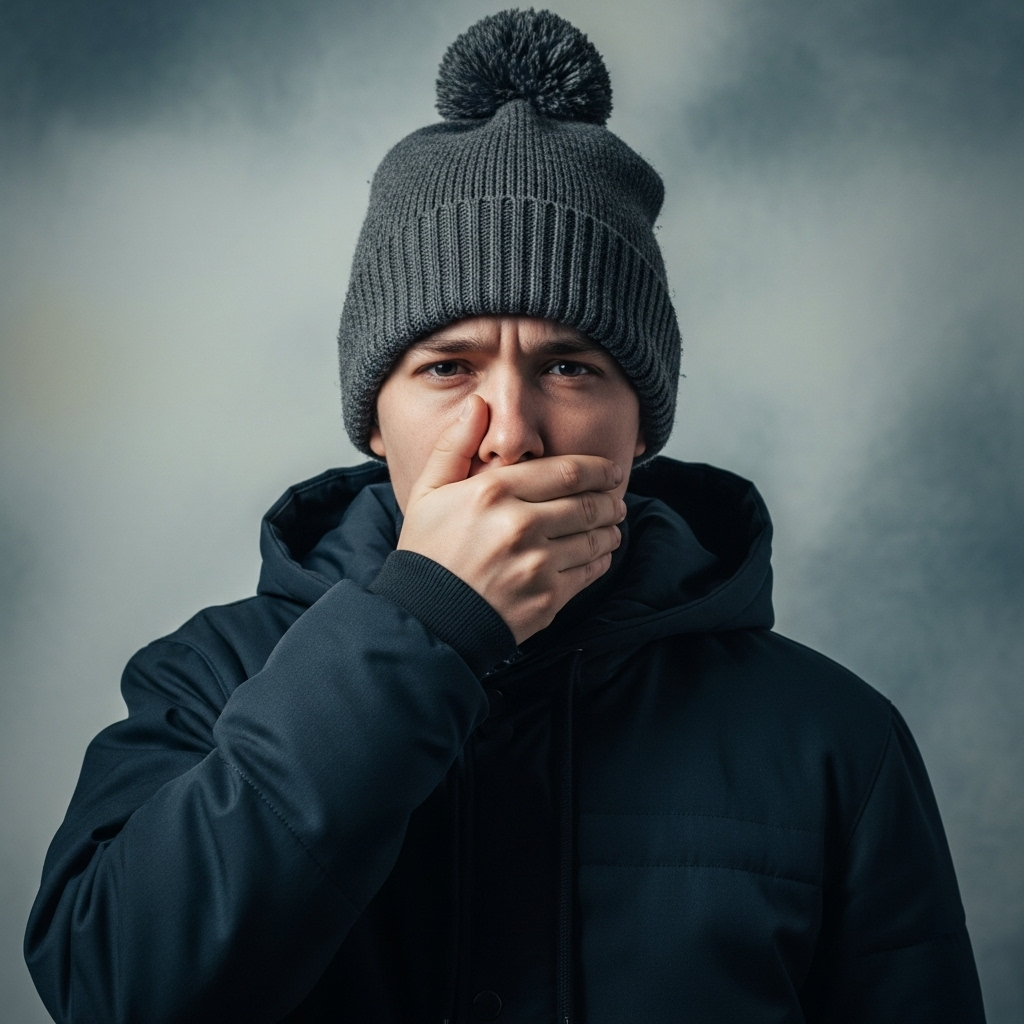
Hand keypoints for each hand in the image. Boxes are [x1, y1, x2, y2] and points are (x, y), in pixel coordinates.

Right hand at [397, 396, 626, 643]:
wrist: (425, 619)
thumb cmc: (427, 552)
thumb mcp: (428, 492)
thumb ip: (455, 445)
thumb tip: (478, 404)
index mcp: (493, 493)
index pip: (568, 472)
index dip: (599, 469)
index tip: (610, 471)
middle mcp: (519, 525)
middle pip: (589, 503)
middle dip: (610, 498)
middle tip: (616, 497)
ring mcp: (536, 565)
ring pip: (595, 538)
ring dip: (610, 528)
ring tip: (611, 525)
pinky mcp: (547, 599)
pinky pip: (590, 572)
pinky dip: (600, 559)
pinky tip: (598, 553)